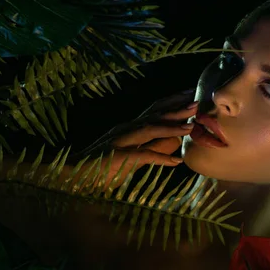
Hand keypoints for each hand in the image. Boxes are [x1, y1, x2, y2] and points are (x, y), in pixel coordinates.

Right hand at [74, 90, 197, 189]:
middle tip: (198, 101)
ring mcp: (121, 141)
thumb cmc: (101, 167)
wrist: (72, 174)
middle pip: (155, 114)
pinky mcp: (117, 156)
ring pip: (150, 129)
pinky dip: (160, 157)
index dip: (174, 102)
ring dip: (171, 126)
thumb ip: (151, 149)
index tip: (192, 95)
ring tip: (191, 125)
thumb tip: (174, 144)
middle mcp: (126, 129)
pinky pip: (142, 155)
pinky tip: (175, 162)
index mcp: (129, 128)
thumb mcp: (131, 156)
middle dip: (177, 107)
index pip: (154, 110)